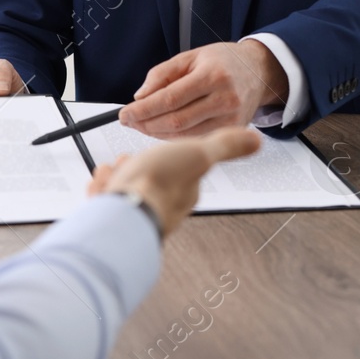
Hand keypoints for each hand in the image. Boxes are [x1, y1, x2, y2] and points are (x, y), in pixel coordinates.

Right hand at [87, 126, 260, 235]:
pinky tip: (105, 186)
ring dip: (117, 175)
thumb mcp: (201, 152)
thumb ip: (226, 145)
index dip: (165, 155)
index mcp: (185, 189)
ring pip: (124, 186)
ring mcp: (137, 212)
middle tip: (132, 162)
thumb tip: (256, 140)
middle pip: (147, 176)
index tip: (158, 150)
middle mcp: (162, 204)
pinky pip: (106, 198)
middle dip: (135, 165)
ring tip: (117, 173)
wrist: (127, 209)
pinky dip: (103, 189)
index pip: (176, 167)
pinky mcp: (114, 218)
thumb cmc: (161, 182)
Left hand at [120, 40, 286, 138]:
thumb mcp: (191, 56)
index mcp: (212, 76)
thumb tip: (140, 96)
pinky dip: (174, 137)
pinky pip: (196, 139)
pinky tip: (162, 129)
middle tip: (129, 121)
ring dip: (157, 133)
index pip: (170, 98)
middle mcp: (224, 99)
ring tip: (142, 125)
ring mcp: (231, 119)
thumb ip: (163, 74)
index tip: (125, 113)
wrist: (258, 71)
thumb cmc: (224, 61)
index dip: (144, 109)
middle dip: (146, 124)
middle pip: (176, 121)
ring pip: (184, 135)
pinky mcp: (233, 131)